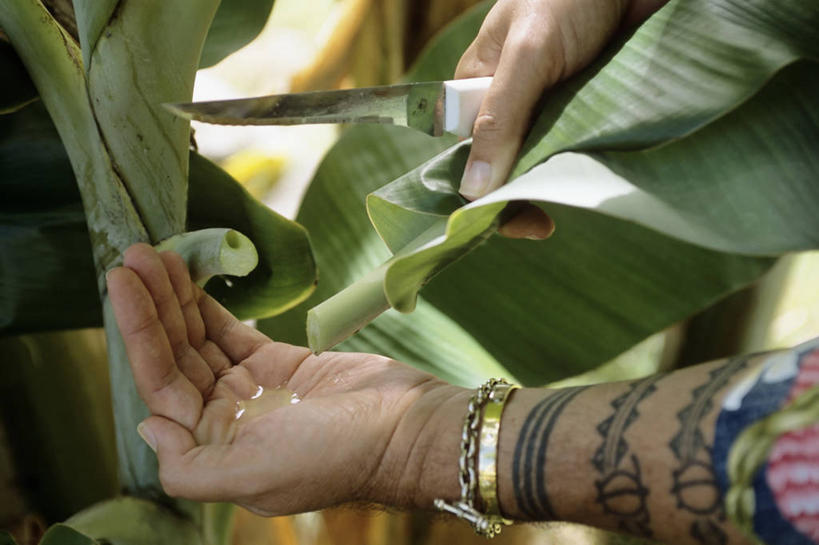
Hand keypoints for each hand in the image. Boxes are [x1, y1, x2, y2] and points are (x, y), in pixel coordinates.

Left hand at [106, 243, 464, 514]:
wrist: (406, 426)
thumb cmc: (335, 454)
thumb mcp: (254, 476)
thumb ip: (189, 467)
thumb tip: (147, 426)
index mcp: (213, 448)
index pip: (161, 384)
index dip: (139, 333)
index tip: (123, 283)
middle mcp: (225, 418)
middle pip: (176, 355)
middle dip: (154, 306)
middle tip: (137, 255)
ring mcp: (251, 388)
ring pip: (200, 339)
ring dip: (178, 298)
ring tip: (157, 254)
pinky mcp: (278, 362)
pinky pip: (233, 331)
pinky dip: (210, 304)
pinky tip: (191, 278)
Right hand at [455, 0, 667, 238]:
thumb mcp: (528, 53)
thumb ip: (500, 117)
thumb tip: (472, 189)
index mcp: (480, 87)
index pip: (470, 151)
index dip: (482, 189)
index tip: (507, 218)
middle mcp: (512, 101)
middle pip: (507, 162)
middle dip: (520, 193)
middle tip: (542, 225)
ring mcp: (552, 106)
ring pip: (545, 159)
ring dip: (556, 181)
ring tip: (569, 197)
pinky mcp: (589, 108)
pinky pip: (581, 146)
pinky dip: (587, 164)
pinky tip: (592, 179)